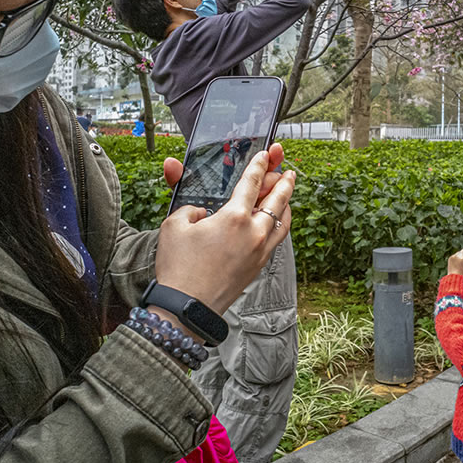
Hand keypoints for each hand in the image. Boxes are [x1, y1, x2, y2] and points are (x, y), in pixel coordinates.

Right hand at [155, 149, 294, 314]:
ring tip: (287, 194)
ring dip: (286, 203)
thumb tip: (202, 210)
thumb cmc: (178, 267)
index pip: (252, 183)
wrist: (187, 307)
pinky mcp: (259, 266)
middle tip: (288, 171)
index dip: (259, 165)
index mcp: (234, 217)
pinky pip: (277, 239)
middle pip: (278, 199)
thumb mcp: (174, 225)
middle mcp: (254, 233)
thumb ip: (189, 207)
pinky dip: (279, 224)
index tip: (265, 155)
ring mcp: (260, 251)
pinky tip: (274, 222)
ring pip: (283, 221)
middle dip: (284, 181)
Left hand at [447, 248, 462, 276]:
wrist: (453, 276)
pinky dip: (457, 256)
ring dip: (461, 254)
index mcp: (462, 258)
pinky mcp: (450, 258)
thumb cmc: (462, 272)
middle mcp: (457, 256)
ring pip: (459, 252)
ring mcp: (453, 256)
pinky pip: (455, 255)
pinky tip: (458, 261)